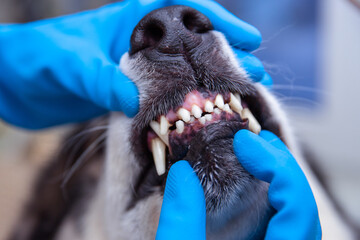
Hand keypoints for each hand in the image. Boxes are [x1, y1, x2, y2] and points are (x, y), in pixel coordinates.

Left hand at [0, 0, 269, 128]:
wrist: (11, 81)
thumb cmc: (32, 59)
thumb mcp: (68, 63)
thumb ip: (100, 77)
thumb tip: (135, 101)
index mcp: (129, 19)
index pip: (183, 9)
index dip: (219, 20)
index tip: (247, 38)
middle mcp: (137, 40)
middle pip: (191, 43)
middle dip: (225, 55)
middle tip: (255, 72)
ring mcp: (134, 66)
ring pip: (182, 70)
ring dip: (210, 80)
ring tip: (239, 93)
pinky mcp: (126, 89)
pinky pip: (162, 93)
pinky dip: (182, 101)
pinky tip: (199, 113)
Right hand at [156, 130, 320, 239]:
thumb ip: (179, 224)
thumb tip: (183, 173)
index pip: (298, 212)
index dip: (278, 169)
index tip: (244, 143)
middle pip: (302, 212)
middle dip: (281, 167)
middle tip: (253, 141)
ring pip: (295, 220)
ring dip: (279, 181)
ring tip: (256, 152)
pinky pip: (281, 229)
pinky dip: (269, 200)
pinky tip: (250, 185)